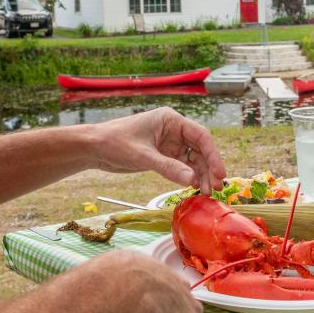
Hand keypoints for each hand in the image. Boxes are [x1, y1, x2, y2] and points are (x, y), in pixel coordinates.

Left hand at [89, 107, 226, 191]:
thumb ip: (168, 168)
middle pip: (200, 149)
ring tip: (206, 193)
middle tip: (216, 188)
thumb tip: (193, 181)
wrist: (93, 148)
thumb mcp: (142, 156)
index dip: (213, 155)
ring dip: (201, 175)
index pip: (201, 136)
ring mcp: (169, 143)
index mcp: (171, 120)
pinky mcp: (163, 155)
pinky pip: (182, 166)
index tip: (220, 173)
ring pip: (193, 160)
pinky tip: (194, 188)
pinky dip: (189, 177)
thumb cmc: (114, 143)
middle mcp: (174, 130)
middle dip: (209, 168)